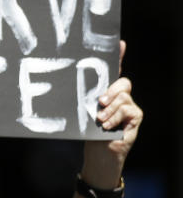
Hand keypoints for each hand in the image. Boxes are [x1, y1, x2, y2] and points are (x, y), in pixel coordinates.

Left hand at [83, 40, 142, 186]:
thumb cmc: (88, 133)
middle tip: (99, 102)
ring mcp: (129, 106)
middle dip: (111, 90)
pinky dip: (115, 117)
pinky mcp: (135, 117)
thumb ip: (82, 99)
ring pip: (123, 97)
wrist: (98, 154)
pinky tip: (107, 126)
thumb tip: (61, 87)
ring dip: (109, 110)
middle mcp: (120, 96)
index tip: (120, 43)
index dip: (118, 56)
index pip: (114, 70)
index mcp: (106, 92)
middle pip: (123, 82)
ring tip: (100, 120)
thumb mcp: (82, 112)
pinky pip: (128, 109)